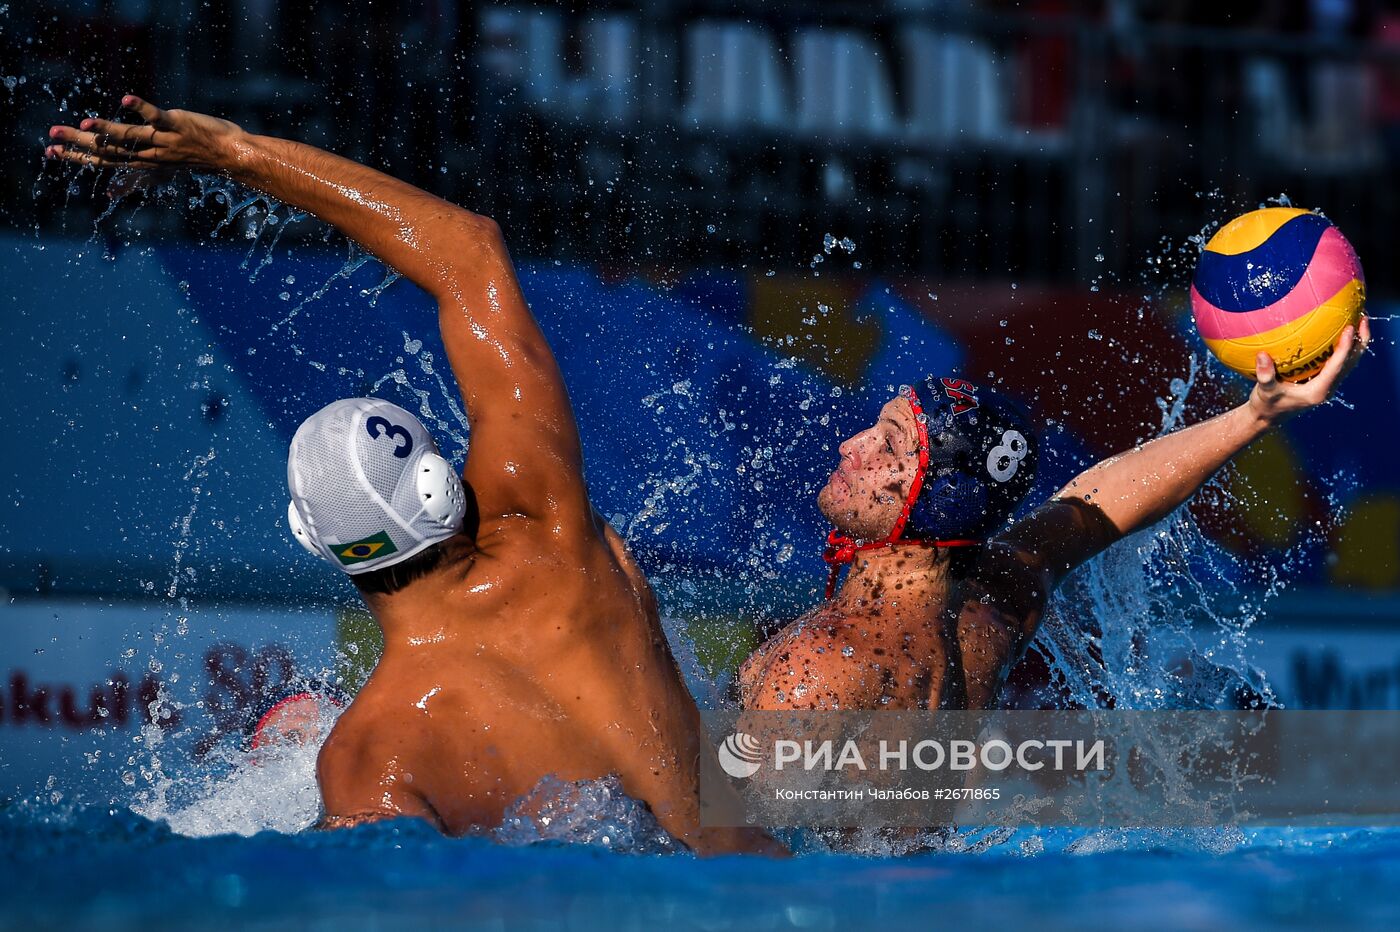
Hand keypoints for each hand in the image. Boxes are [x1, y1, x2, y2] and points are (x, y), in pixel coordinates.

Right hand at [45, 95, 241, 174]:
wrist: (228, 155)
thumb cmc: (191, 160)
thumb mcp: (159, 172)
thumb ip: (133, 180)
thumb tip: (110, 194)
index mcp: (140, 162)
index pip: (103, 160)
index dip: (77, 156)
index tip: (51, 150)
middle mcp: (148, 154)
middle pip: (109, 149)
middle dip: (80, 142)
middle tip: (53, 133)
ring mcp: (162, 140)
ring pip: (130, 136)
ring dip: (106, 129)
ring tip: (84, 123)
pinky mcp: (176, 125)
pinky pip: (156, 117)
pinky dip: (142, 108)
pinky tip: (126, 98)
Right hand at [1248, 315, 1370, 425]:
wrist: (1268, 417)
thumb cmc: (1266, 405)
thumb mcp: (1264, 391)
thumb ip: (1265, 375)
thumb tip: (1262, 355)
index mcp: (1318, 391)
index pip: (1337, 366)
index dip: (1345, 347)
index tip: (1349, 327)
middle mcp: (1327, 388)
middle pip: (1351, 362)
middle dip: (1360, 340)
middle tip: (1362, 316)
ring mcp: (1327, 385)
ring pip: (1349, 361)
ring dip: (1356, 342)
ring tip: (1357, 319)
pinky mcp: (1323, 381)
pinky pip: (1339, 361)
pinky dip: (1343, 346)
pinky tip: (1337, 331)